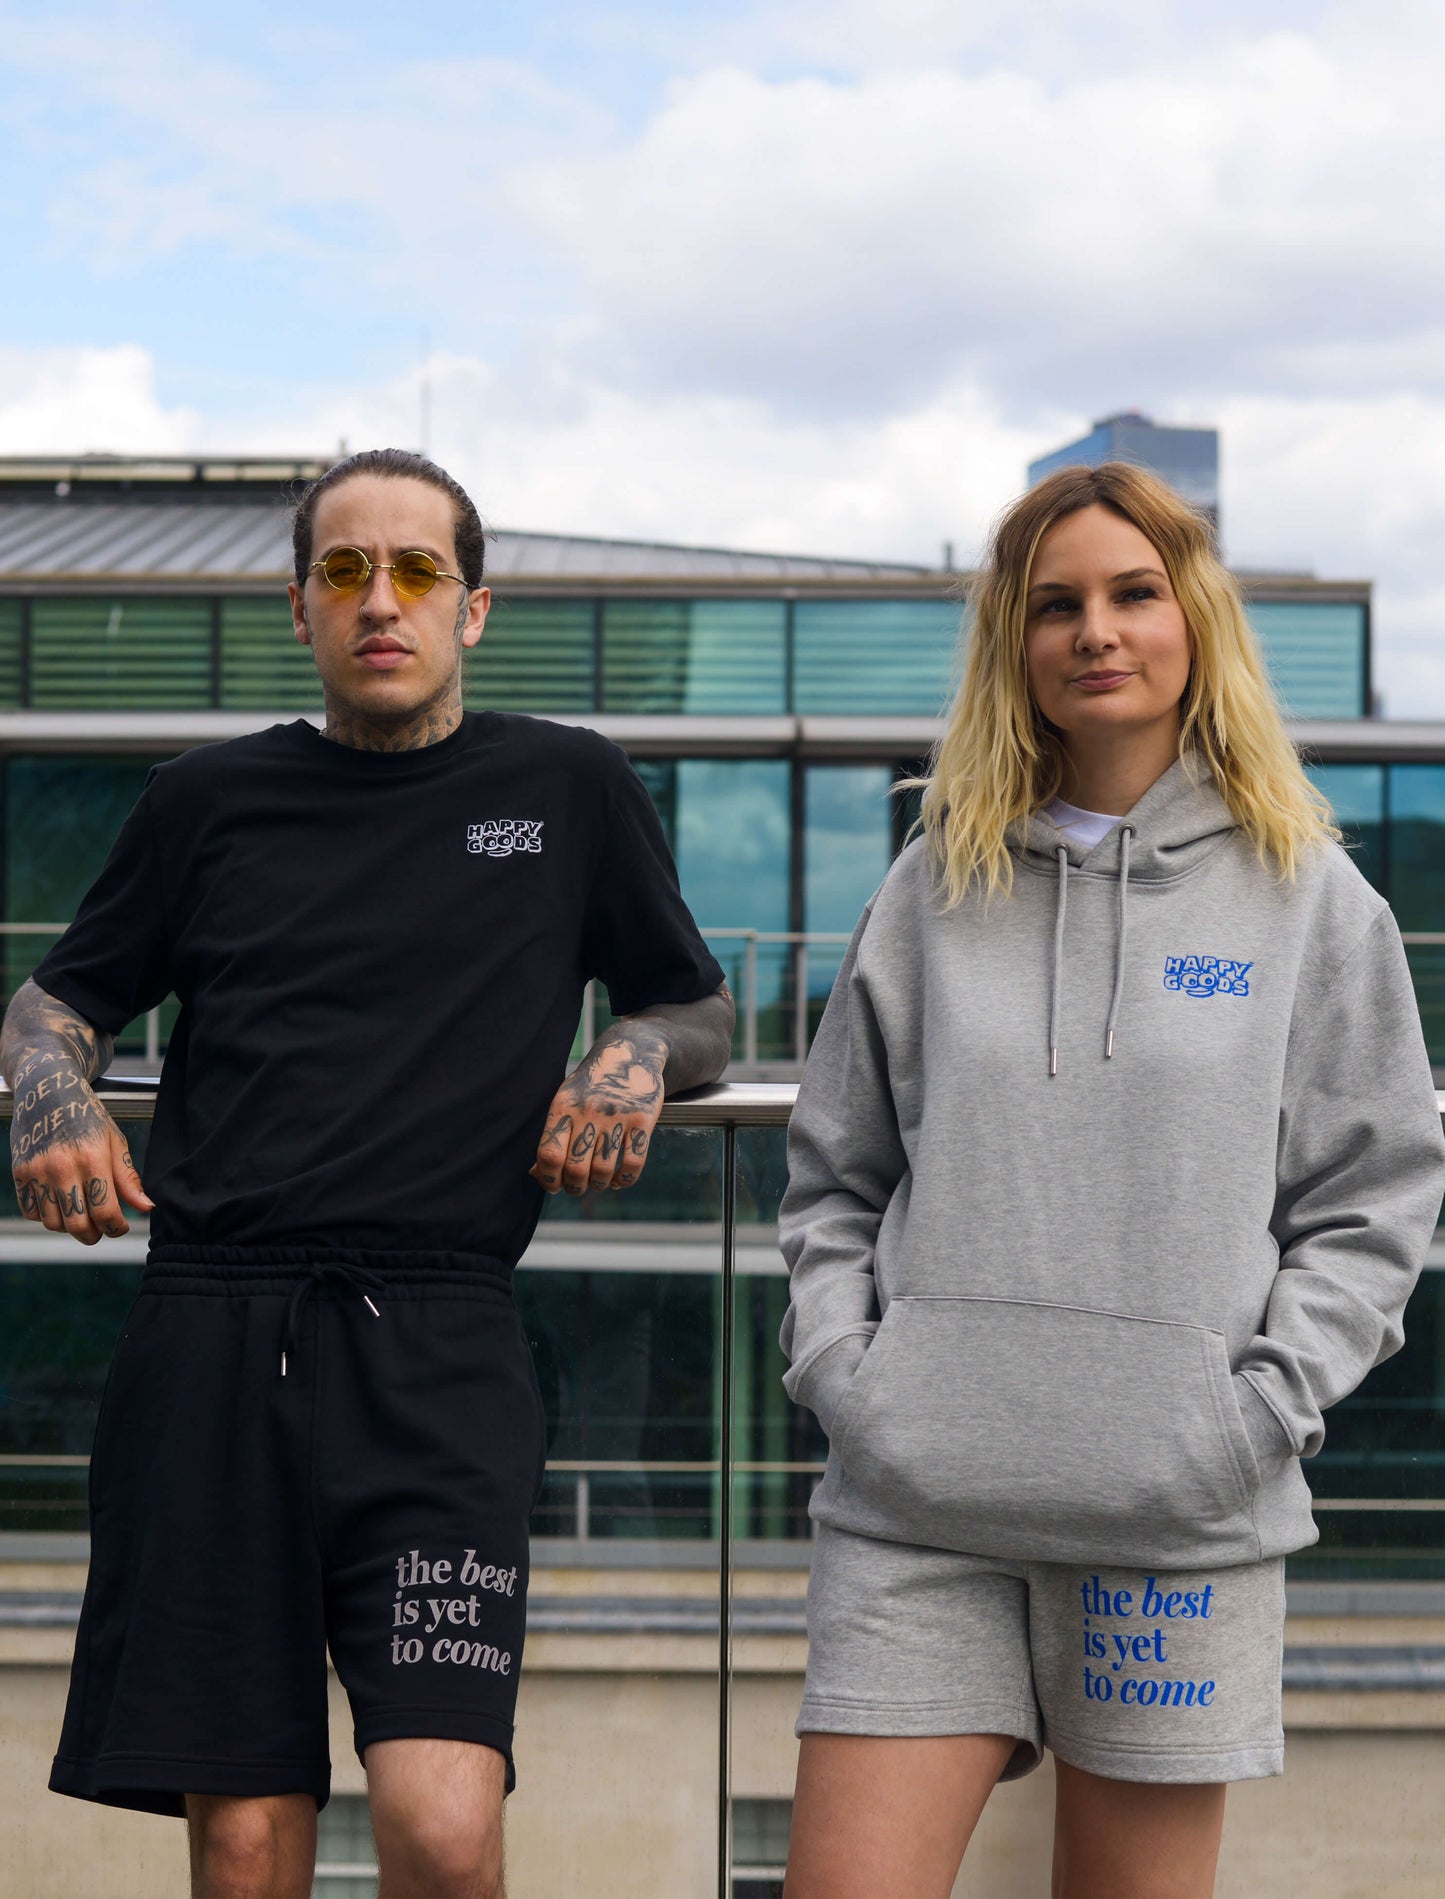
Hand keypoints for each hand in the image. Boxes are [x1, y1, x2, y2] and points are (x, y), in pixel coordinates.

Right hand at [10, 1060, 153, 1244]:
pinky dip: (46, 1215)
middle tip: (100, 1229)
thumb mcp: (114, 1139)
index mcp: (92, 1158)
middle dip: (93, 1235)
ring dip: (69, 1226)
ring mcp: (36, 1172)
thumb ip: (128, 1177)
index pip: (105, 1212)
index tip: (120, 1226)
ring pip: (53, 1223)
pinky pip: (32, 1212)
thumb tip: (146, 1207)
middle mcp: (61, 1167)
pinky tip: (59, 1201)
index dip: (116, 1228)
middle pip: (77, 1226)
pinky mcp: (19, 1173)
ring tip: (80, 1211)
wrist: (46, 1089)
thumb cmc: (86, 1114)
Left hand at [530, 1021, 668, 1195]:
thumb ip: (553, 1137)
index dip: (549, 1179)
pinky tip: (619, 1179)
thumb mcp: (566, 1102)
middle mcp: (588, 1112)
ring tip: (598, 1182)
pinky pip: (633, 1163)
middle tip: (578, 1187)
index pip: (549, 1154)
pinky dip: (625, 1180)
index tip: (554, 1186)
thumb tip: (536, 1174)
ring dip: (599, 1185)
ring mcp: (617, 1116)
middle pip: (576, 1168)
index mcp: (563, 1107)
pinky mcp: (642, 1120)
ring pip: (604, 1170)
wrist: (629, 1054)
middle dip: (575, 1187)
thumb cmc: (591, 1085)